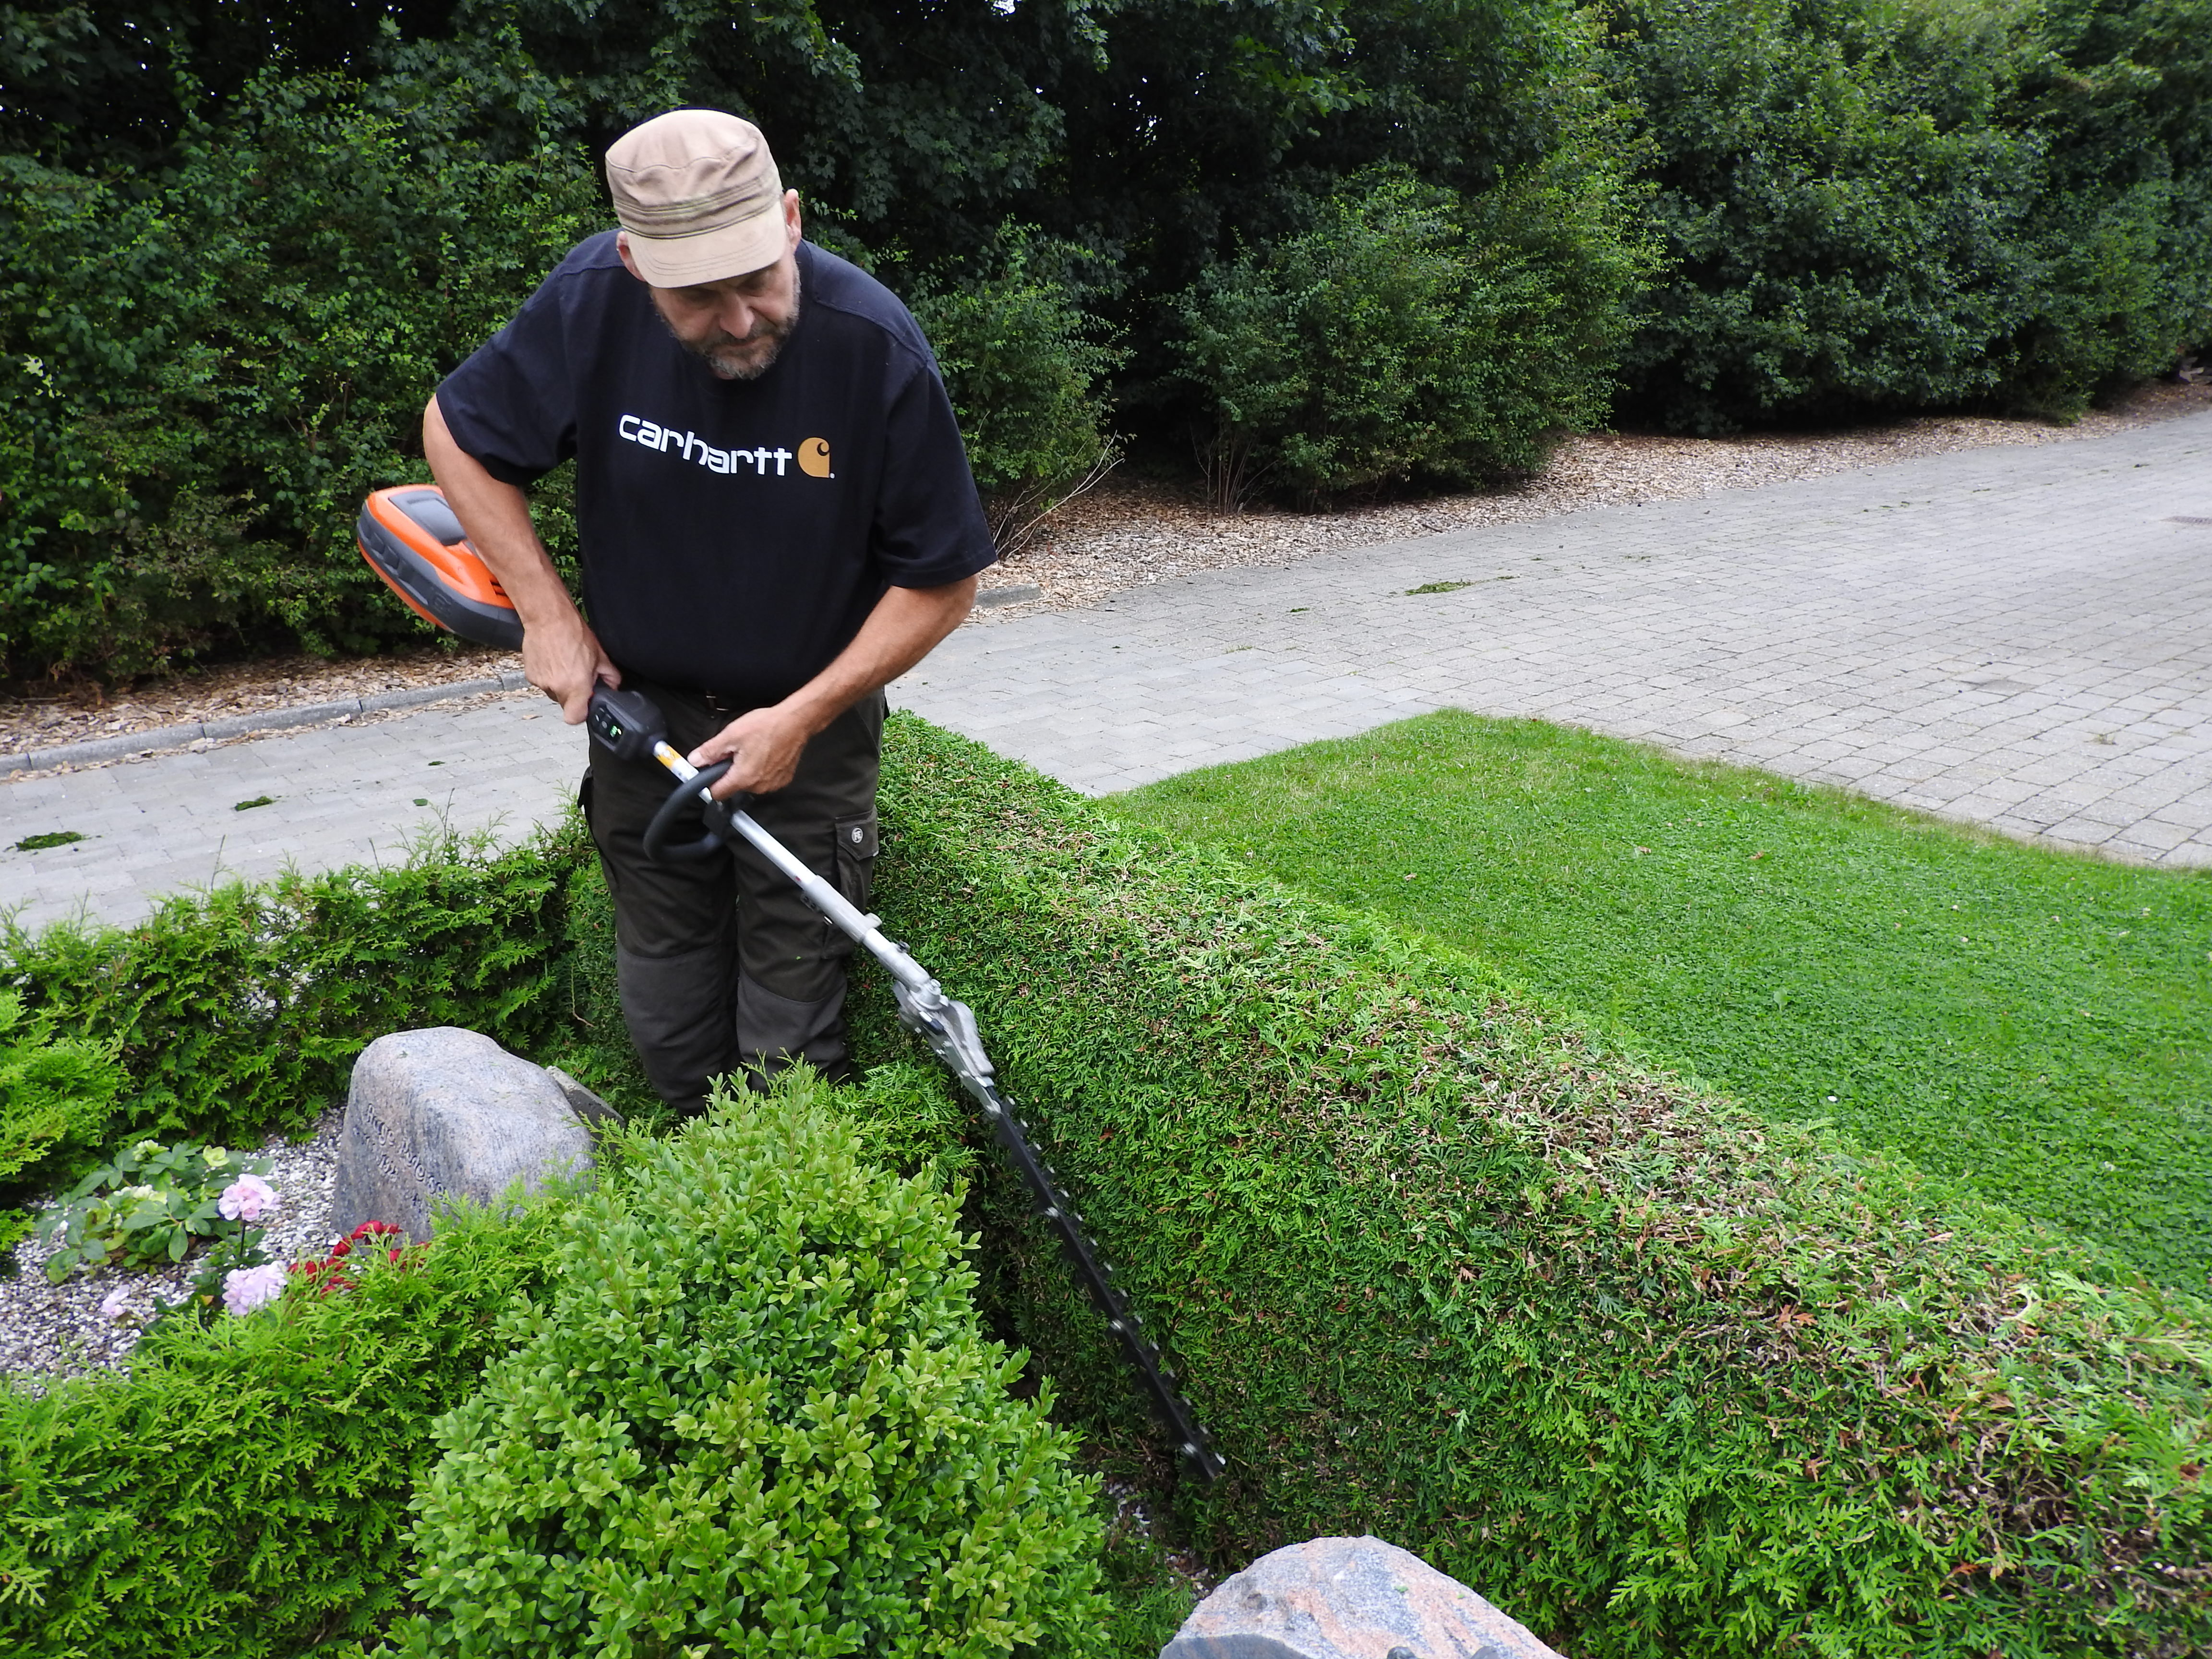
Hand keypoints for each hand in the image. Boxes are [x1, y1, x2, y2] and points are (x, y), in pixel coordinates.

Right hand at [522, 614, 619, 722]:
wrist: (548, 618)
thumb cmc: (573, 633)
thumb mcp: (600, 656)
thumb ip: (610, 676)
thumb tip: (613, 686)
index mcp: (576, 686)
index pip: (575, 718)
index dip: (581, 713)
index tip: (585, 703)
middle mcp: (556, 687)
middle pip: (565, 704)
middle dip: (573, 694)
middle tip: (577, 675)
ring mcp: (541, 682)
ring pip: (554, 693)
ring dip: (560, 683)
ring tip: (565, 663)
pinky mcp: (530, 675)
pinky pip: (543, 682)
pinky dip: (548, 675)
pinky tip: (554, 660)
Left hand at [691, 702, 814, 795]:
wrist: (796, 722)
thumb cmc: (767, 726)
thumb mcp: (731, 734)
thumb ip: (710, 751)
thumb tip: (695, 760)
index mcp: (743, 778)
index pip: (717, 793)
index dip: (711, 781)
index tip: (712, 769)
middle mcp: (759, 786)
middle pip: (734, 787)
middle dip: (731, 771)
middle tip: (736, 751)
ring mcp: (773, 784)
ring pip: (750, 783)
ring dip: (747, 770)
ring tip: (753, 749)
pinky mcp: (783, 779)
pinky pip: (765, 779)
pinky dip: (762, 769)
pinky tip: (766, 753)